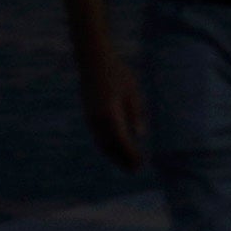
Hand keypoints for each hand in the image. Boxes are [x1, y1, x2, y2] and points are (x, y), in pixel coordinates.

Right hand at [85, 46, 155, 172]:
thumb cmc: (117, 73)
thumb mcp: (132, 91)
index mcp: (110, 114)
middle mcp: (97, 120)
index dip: (131, 155)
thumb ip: (135, 114)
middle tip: (136, 169)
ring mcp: (91, 119)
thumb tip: (139, 135)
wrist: (93, 61)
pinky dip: (108, 147)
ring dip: (114, 156)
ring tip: (127, 163)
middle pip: (110, 148)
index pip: (121, 141)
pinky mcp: (89, 116)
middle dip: (122, 160)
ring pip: (102, 144)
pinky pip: (98, 137)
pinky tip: (117, 148)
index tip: (141, 163)